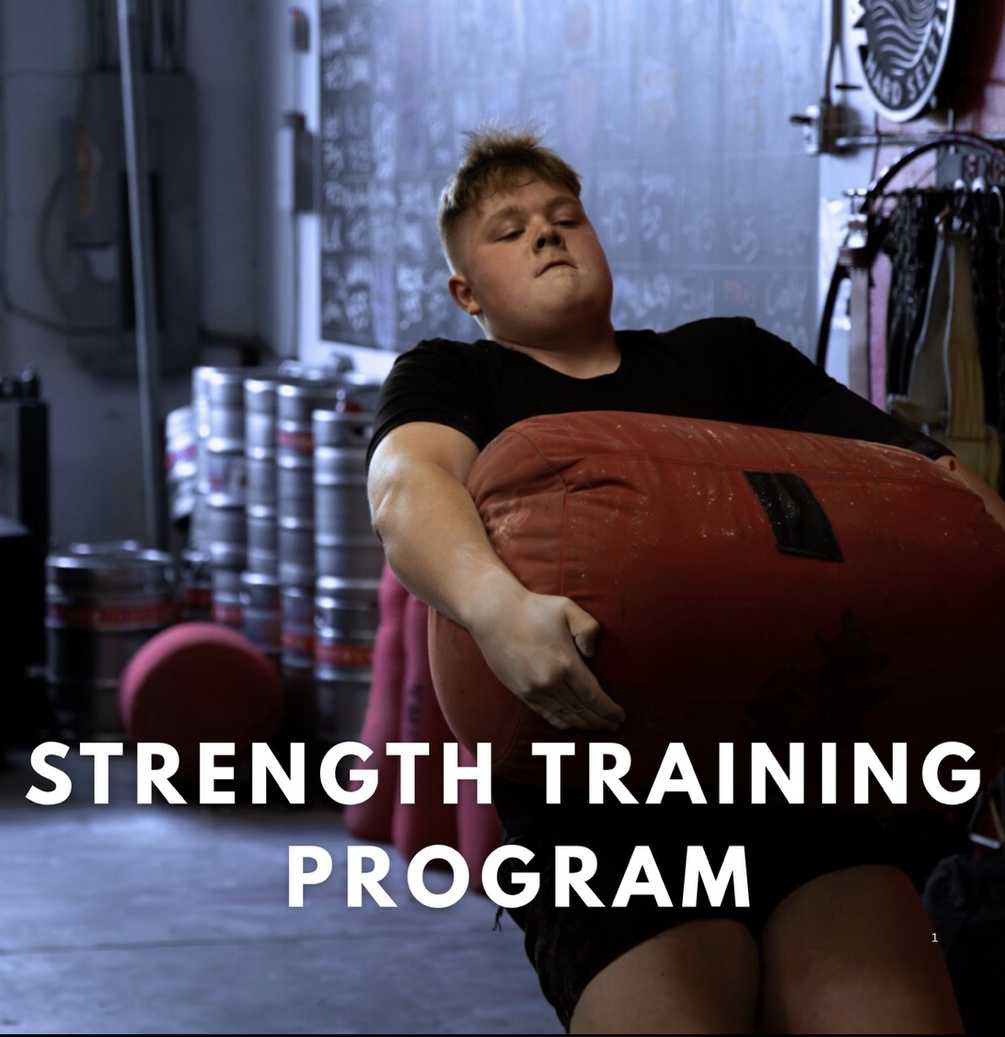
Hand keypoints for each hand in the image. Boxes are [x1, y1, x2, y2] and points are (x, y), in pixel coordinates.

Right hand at [467, 585, 624, 730]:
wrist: (493, 614)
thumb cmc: (534, 609)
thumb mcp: (568, 608)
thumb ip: (589, 629)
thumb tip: (592, 654)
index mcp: (565, 663)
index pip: (593, 697)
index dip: (609, 710)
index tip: (620, 716)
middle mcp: (550, 682)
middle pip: (581, 710)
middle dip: (601, 720)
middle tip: (615, 725)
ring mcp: (533, 690)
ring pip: (565, 716)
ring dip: (584, 724)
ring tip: (598, 726)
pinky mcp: (521, 692)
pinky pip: (545, 714)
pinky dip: (561, 723)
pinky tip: (572, 724)